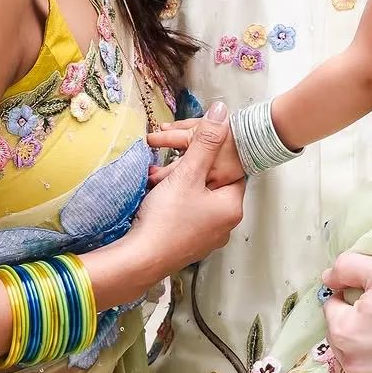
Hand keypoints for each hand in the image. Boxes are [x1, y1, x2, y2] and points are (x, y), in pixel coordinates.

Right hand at [132, 104, 245, 272]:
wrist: (138, 260)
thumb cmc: (167, 217)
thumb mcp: (187, 174)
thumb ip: (206, 142)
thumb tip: (223, 112)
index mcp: (232, 207)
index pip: (232, 170)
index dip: (214, 154)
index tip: (195, 146)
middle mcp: (225, 225)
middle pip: (213, 184)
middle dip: (191, 168)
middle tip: (171, 159)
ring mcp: (206, 238)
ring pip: (197, 199)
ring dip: (179, 184)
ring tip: (158, 175)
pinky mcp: (188, 245)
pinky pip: (187, 214)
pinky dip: (174, 202)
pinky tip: (157, 195)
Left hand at [322, 253, 371, 372]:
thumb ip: (346, 268)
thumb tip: (327, 278)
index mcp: (344, 329)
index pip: (331, 309)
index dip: (348, 300)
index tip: (368, 300)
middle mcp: (351, 362)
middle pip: (338, 338)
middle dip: (351, 326)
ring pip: (348, 367)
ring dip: (358, 355)